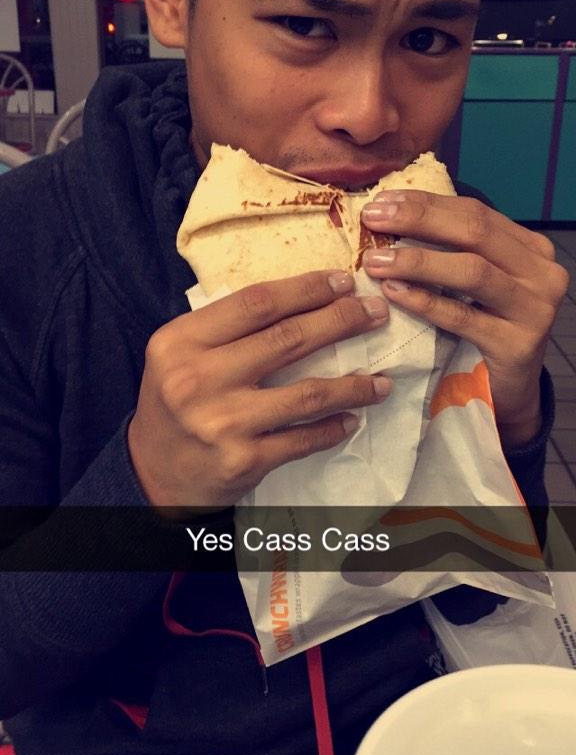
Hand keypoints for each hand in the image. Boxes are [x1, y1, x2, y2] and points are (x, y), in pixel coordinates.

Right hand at [128, 271, 391, 512]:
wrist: (153, 473)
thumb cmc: (175, 401)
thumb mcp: (181, 353)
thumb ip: (227, 328)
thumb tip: (306, 299)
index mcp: (182, 341)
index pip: (257, 303)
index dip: (307, 289)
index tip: (344, 281)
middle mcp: (199, 378)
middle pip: (288, 339)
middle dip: (342, 321)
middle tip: (376, 312)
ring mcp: (222, 422)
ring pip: (307, 394)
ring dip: (353, 385)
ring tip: (382, 380)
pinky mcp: (242, 461)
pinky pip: (302, 440)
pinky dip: (333, 428)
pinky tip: (352, 419)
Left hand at [361, 190, 569, 446]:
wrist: (508, 390)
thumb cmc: (483, 329)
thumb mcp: (473, 283)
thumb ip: (449, 249)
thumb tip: (389, 213)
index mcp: (530, 249)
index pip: (475, 213)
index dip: (426, 204)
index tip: (381, 201)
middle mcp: (541, 273)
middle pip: (475, 232)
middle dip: (419, 220)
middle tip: (374, 219)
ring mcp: (535, 309)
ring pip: (472, 271)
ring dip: (418, 261)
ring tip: (376, 260)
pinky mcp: (518, 345)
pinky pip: (463, 318)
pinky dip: (425, 302)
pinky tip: (393, 293)